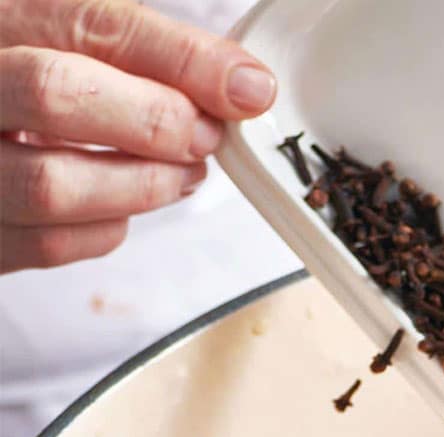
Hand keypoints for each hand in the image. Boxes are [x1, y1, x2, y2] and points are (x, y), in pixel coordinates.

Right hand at [0, 0, 276, 273]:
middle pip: (54, 93)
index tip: (245, 90)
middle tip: (204, 137)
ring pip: (52, 184)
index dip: (180, 60)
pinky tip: (122, 203)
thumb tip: (249, 87)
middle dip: (154, 122)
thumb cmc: (34, 84)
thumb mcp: (82, 46)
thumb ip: (157, 57)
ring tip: (181, 174)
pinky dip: (108, 227)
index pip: (88, 26)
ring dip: (143, 184)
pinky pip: (51, 243)